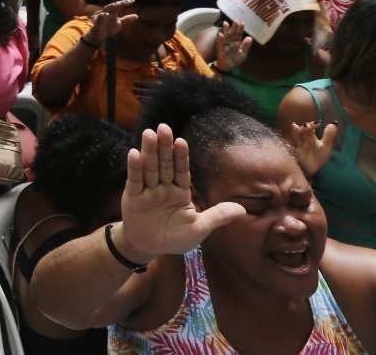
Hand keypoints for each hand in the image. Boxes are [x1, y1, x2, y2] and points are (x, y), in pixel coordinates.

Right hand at [88, 0, 137, 45]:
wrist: (99, 35)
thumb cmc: (109, 27)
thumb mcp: (120, 23)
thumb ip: (127, 19)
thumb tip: (137, 16)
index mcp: (113, 12)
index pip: (119, 6)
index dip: (125, 3)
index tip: (133, 0)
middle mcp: (107, 12)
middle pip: (113, 6)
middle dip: (119, 3)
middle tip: (126, 1)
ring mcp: (102, 16)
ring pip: (106, 9)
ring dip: (111, 6)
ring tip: (118, 4)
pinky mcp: (97, 22)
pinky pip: (100, 18)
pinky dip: (102, 16)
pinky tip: (106, 14)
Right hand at [118, 124, 246, 261]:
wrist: (149, 247)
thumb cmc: (175, 238)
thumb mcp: (199, 228)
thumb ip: (217, 216)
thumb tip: (243, 209)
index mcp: (180, 191)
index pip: (181, 170)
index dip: (181, 156)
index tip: (181, 140)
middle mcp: (163, 186)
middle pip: (164, 164)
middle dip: (164, 146)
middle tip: (163, 127)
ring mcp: (147, 190)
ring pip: (149, 168)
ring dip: (149, 151)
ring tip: (149, 133)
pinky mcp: (133, 196)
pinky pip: (135, 180)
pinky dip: (134, 167)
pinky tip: (134, 153)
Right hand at [213, 21, 251, 73]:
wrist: (228, 68)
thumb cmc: (235, 60)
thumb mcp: (243, 54)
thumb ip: (246, 46)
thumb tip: (249, 37)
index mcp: (237, 43)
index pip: (239, 35)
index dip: (240, 29)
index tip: (242, 23)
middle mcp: (231, 43)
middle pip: (232, 34)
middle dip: (234, 28)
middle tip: (236, 21)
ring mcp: (225, 45)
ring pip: (226, 36)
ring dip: (226, 30)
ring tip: (226, 23)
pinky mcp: (221, 49)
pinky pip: (221, 44)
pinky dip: (221, 39)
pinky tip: (221, 34)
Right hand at [287, 120, 337, 175]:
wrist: (316, 171)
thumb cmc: (321, 158)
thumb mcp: (326, 146)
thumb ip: (329, 136)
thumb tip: (333, 124)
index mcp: (313, 138)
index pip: (311, 128)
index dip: (313, 124)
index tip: (317, 123)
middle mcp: (305, 139)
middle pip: (304, 130)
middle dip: (305, 127)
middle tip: (308, 126)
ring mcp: (300, 144)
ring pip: (297, 134)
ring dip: (297, 130)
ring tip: (297, 127)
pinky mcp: (296, 150)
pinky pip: (293, 141)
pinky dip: (294, 135)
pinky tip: (295, 130)